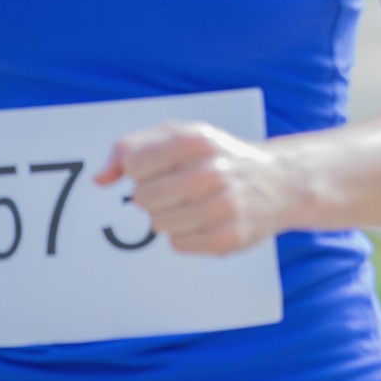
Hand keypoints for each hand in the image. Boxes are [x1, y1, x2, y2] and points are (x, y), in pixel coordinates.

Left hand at [97, 122, 294, 255]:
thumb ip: (131, 148)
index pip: (134, 164)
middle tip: (181, 188)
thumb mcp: (181, 135)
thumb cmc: (219, 157)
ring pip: (158, 224)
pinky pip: (178, 245)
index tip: (161, 167)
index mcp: (197, 140)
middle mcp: (212, 171)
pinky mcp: (229, 238)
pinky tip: (207, 221)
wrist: (280, 183)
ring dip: (170, 217)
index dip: (140, 170)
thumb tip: (100, 180)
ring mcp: (223, 207)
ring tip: (196, 204)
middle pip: (143, 198)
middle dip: (154, 196)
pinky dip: (186, 236)